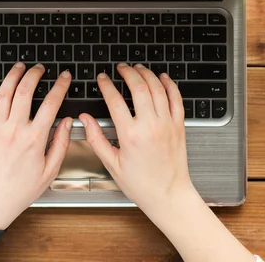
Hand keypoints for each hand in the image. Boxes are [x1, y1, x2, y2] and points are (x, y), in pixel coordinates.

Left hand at [0, 62, 72, 229]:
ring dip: (13, 75)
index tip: (65, 78)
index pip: (51, 103)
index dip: (60, 86)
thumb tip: (68, 122)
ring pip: (4, 93)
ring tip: (20, 67)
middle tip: (40, 68)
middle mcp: (14, 130)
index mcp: (34, 139)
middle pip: (25, 91)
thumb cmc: (19, 190)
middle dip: (35, 74)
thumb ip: (61, 143)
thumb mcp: (50, 171)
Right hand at [79, 63, 195, 214]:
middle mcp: (150, 126)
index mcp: (131, 135)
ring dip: (147, 74)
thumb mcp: (111, 164)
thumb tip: (85, 120)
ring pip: (158, 88)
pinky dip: (169, 84)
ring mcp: (167, 124)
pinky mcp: (179, 126)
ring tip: (137, 68)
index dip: (106, 85)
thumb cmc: (142, 184)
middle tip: (120, 68)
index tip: (102, 78)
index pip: (115, 100)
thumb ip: (96, 138)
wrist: (169, 195)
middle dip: (128, 73)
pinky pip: (176, 98)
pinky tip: (162, 78)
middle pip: (139, 87)